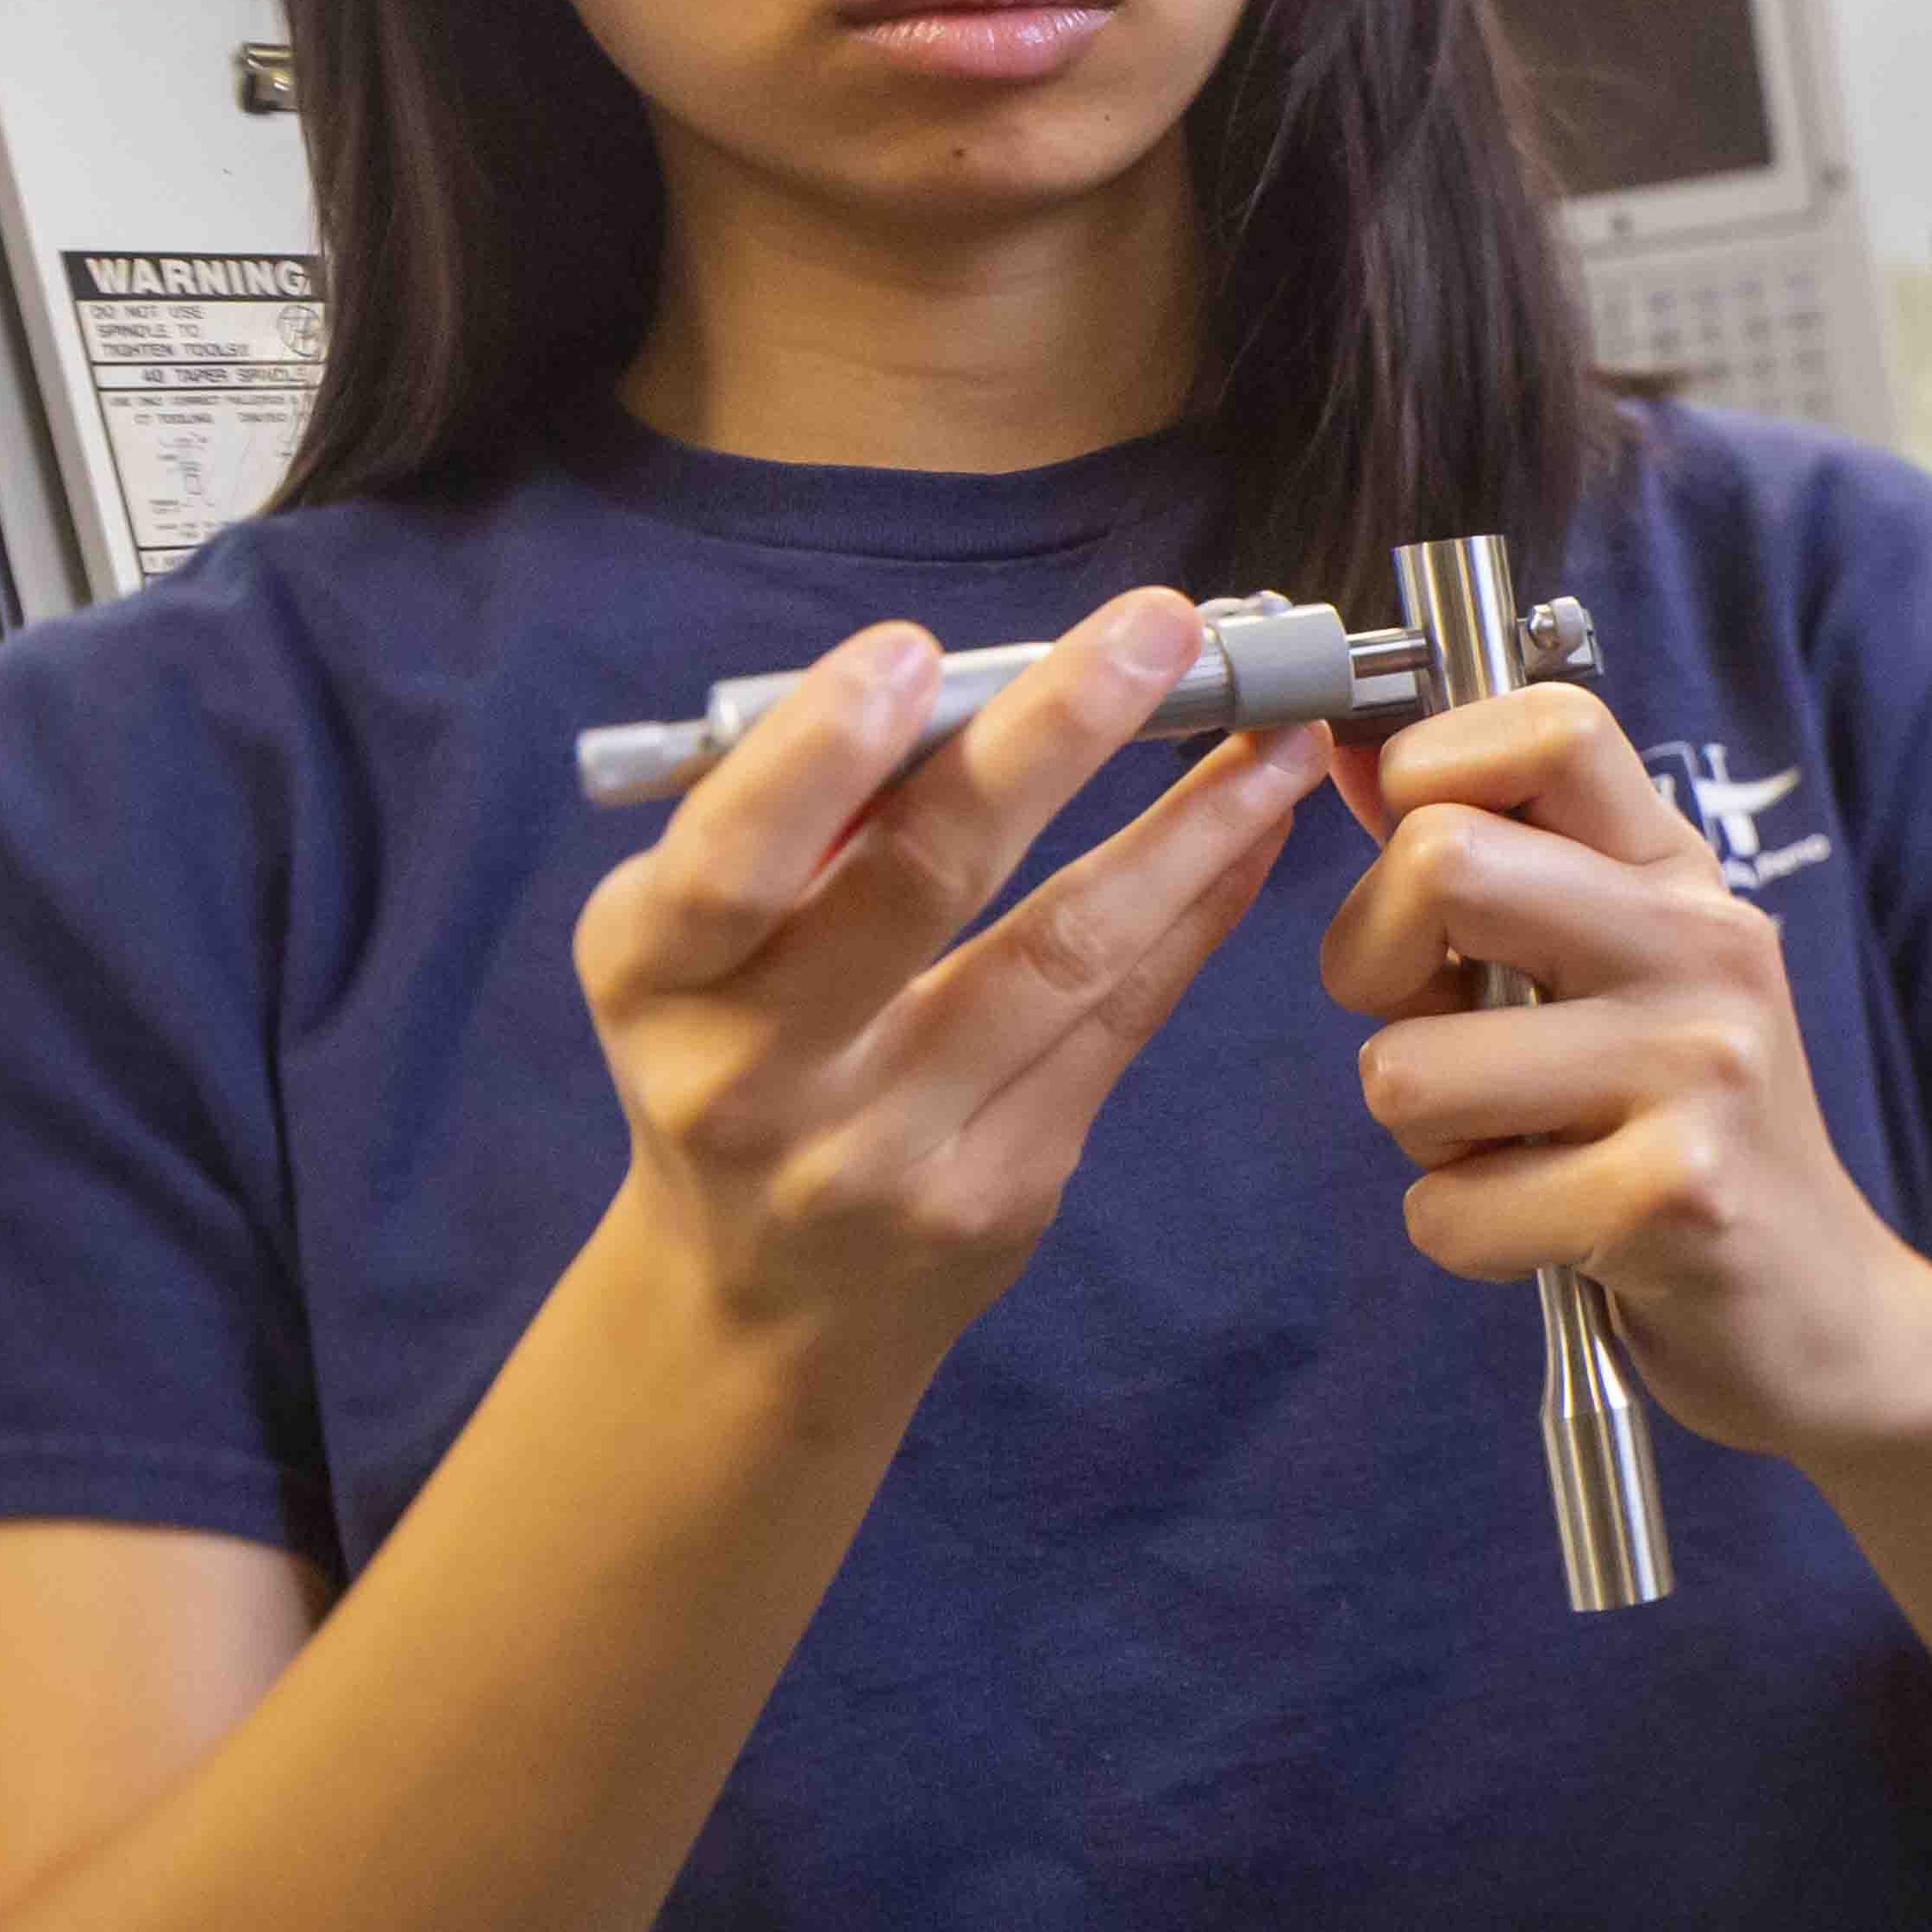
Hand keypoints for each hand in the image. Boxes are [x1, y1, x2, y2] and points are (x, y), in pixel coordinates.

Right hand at [573, 598, 1325, 1370]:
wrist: (761, 1302)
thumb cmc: (733, 1058)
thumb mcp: (693, 951)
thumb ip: (790, 836)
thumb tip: (970, 686)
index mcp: (654, 981)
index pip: (728, 865)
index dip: (817, 760)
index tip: (912, 650)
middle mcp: (757, 1076)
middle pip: (916, 888)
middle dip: (1049, 741)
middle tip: (1157, 629)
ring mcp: (888, 1148)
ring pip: (1061, 957)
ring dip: (1186, 827)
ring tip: (1277, 726)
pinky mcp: (1001, 1192)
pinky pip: (1118, 1024)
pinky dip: (1196, 911)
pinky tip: (1257, 824)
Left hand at [1322, 681, 1931, 1463]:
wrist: (1819, 1308)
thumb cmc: (1683, 1131)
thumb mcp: (1618, 968)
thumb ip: (1497, 864)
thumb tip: (1346, 752)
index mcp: (1679, 873)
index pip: (1547, 724)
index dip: (1425, 775)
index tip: (1423, 876)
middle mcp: (1703, 946)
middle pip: (1439, 861)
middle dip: (1369, 965)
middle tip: (1433, 1029)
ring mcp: (1701, 1068)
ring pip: (1406, 1068)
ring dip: (1424, 1137)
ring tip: (1517, 1149)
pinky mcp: (1677, 1198)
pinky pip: (1448, 1210)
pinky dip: (1463, 1236)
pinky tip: (1548, 1230)